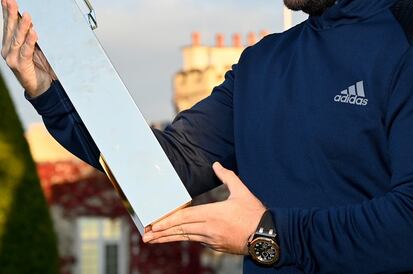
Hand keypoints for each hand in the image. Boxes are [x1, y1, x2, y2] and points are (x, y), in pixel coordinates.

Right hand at [0, 0, 55, 96]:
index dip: (5, 9)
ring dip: (22, 25)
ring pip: (17, 38)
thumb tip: (36, 17)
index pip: (7, 23)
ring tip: (27, 14)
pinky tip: (33, 32)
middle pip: (9, 28)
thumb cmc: (39, 64)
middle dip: (10, 12)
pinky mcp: (20, 66)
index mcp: (10, 43)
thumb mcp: (36, 46)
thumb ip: (33, 34)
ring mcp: (12, 58)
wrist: (42, 86)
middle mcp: (8, 49)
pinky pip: (26, 51)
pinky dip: (30, 41)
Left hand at [142, 162, 265, 254]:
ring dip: (169, 238)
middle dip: (161, 233)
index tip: (153, 224)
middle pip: (180, 230)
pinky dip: (185, 238)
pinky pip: (197, 241)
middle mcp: (209, 229)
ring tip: (154, 240)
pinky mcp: (217, 246)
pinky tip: (177, 237)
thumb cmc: (255, 213)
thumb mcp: (242, 191)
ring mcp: (212, 240)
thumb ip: (227, 176)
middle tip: (145, 236)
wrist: (267, 236)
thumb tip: (216, 165)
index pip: (184, 218)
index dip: (167, 221)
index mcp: (213, 214)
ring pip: (186, 238)